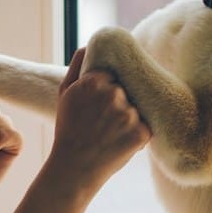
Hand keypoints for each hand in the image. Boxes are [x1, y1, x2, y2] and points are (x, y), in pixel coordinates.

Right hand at [47, 47, 149, 190]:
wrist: (73, 168)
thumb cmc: (68, 130)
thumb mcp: (64, 94)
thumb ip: (77, 65)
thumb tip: (89, 44)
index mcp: (94, 81)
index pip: (113, 76)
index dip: (106, 91)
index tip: (97, 107)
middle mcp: (113, 93)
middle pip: (126, 91)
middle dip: (118, 104)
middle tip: (103, 124)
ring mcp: (128, 113)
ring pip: (137, 108)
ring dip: (129, 120)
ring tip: (110, 135)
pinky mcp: (141, 132)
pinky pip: (146, 127)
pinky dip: (137, 136)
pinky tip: (119, 144)